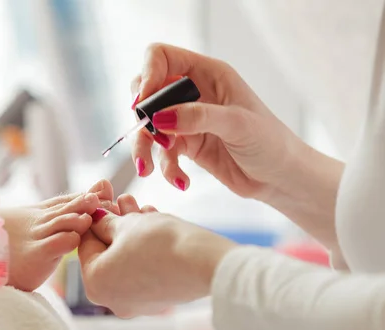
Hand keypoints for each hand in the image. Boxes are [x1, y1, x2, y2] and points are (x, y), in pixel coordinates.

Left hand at [78, 197, 235, 317]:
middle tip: (122, 199)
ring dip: (131, 232)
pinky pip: (142, 270)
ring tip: (141, 207)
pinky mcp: (157, 300)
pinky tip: (154, 224)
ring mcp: (135, 303)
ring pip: (126, 259)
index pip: (85, 244)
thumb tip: (96, 219)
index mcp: (95, 284)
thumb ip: (105, 222)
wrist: (205, 264)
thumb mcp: (127, 224)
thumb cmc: (161, 243)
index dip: (93, 217)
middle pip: (107, 253)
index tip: (103, 200)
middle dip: (116, 223)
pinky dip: (144, 249)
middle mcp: (112, 300)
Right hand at [131, 43, 310, 200]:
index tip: (142, 103)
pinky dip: (165, 168)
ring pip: (149, 126)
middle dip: (141, 115)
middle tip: (147, 134)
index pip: (162, 57)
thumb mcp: (237, 124)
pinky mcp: (186, 146)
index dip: (147, 74)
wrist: (280, 178)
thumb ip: (198, 117)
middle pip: (147, 91)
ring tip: (149, 169)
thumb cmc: (270, 143)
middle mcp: (193, 93)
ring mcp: (187, 120)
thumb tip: (158, 117)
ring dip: (145, 148)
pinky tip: (181, 181)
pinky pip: (162, 153)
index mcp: (208, 74)